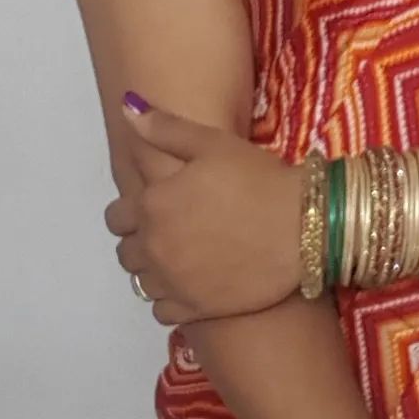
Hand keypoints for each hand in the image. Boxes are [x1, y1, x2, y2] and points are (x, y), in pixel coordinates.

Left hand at [105, 97, 304, 326]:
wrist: (301, 226)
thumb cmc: (256, 178)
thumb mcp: (211, 142)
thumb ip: (163, 128)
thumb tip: (126, 107)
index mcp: (153, 205)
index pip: (116, 217)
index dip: (131, 210)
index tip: (153, 205)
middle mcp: (154, 247)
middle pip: (126, 252)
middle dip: (140, 239)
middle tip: (171, 228)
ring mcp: (173, 283)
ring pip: (141, 282)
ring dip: (153, 269)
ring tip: (181, 256)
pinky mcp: (195, 308)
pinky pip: (161, 311)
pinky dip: (169, 299)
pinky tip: (190, 281)